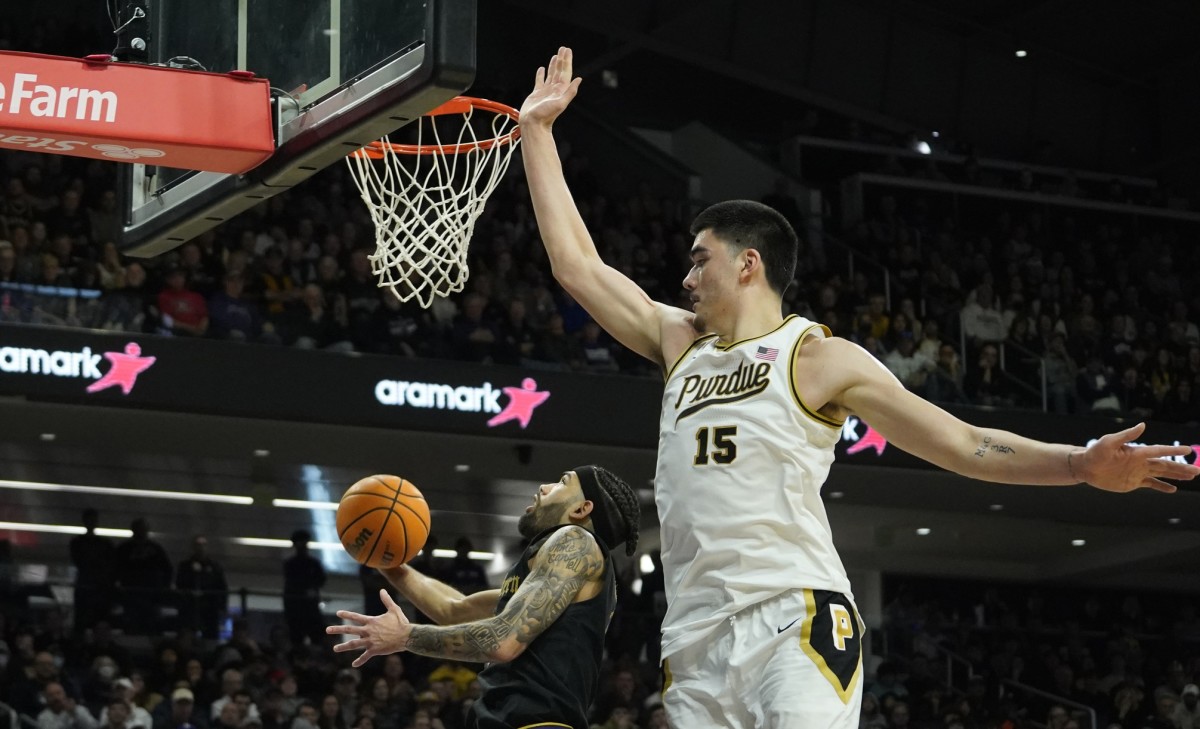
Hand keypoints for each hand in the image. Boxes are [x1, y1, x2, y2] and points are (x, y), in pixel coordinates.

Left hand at [327, 590, 411, 666]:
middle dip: (338, 630)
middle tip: (327, 630)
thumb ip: (386, 600)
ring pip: (354, 644)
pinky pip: (365, 656)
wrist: (407, 636)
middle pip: (350, 630)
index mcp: (372, 621)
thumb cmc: (401, 622)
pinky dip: (359, 661)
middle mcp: (368, 631)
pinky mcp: (375, 650)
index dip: (347, 615)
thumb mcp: (394, 609)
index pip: (356, 617)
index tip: (338, 613)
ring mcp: (371, 641)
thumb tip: (382, 590)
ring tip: (335, 648)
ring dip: (343, 647)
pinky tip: (353, 664)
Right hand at [519, 47, 581, 128]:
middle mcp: (554, 90)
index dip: (567, 61)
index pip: (565, 72)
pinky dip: (541, 74)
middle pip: (559, 71)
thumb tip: (579, 79)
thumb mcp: (560, 103)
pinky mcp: (536, 94)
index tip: (567, 50)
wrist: (533, 124)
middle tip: (563, 48)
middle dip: (562, 60)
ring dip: (554, 65)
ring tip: (555, 55)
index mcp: (560, 90)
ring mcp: (545, 91)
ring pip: (551, 74)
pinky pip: (539, 81)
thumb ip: (570, 92)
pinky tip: (542, 68)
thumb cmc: (545, 116)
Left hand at [1076, 422, 1198, 492]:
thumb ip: (1126, 435)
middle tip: (1198, 470)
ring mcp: (1138, 472)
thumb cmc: (1095, 452)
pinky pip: (1151, 484)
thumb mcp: (1109, 442)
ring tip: (1192, 476)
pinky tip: (1173, 489)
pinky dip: (1162, 487)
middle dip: (1182, 467)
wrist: (1085, 467)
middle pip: (1165, 464)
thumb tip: (1143, 425)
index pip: (1160, 451)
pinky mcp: (1133, 482)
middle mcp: (1141, 462)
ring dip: (1177, 476)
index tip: (1189, 450)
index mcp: (1137, 452)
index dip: (1174, 451)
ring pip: (1162, 474)